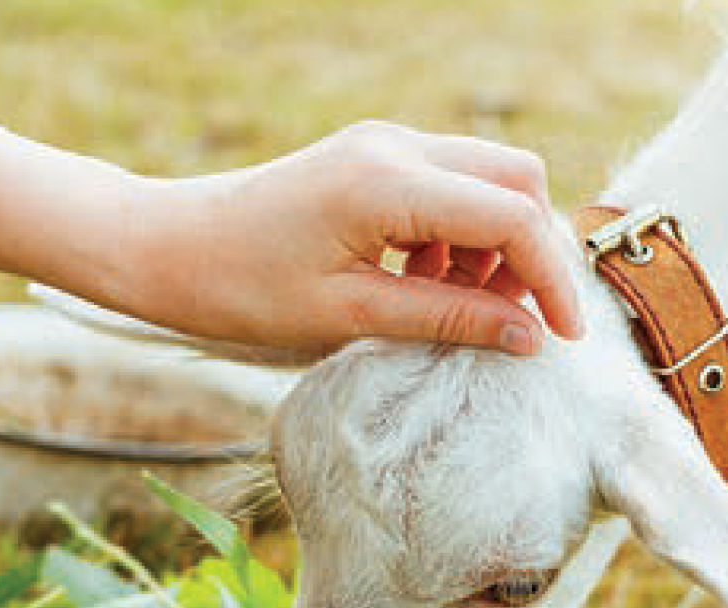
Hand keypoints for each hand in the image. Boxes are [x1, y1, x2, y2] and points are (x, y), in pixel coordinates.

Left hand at [123, 122, 582, 355]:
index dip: (551, 279)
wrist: (165, 245)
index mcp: (387, 183)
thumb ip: (444, 319)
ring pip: (488, 181)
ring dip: (496, 248)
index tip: (562, 340)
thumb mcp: (346, 316)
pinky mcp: (373, 159)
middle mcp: (395, 147)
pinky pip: (449, 188)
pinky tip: (423, 286)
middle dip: (533, 253)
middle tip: (516, 322)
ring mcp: (385, 146)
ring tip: (456, 309)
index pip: (510, 216)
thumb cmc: (239, 287)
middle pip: (516, 181)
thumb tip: (528, 337)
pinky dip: (460, 238)